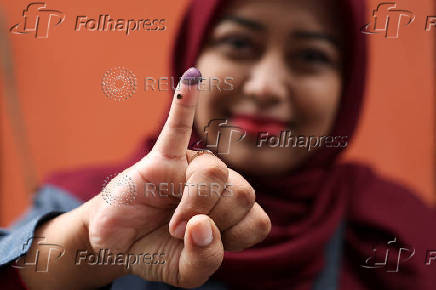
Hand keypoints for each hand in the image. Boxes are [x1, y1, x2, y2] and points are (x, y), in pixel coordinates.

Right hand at [84, 67, 270, 287]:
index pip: (259, 220)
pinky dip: (185, 103)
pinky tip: (192, 77)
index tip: (202, 247)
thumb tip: (203, 225)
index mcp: (230, 213)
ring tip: (172, 223)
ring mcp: (190, 167)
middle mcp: (218, 185)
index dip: (234, 238)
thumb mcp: (184, 272)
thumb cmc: (155, 251)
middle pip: (243, 191)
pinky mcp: (163, 157)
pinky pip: (178, 125)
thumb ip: (205, 259)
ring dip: (194, 204)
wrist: (116, 241)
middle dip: (213, 219)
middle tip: (178, 234)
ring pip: (216, 171)